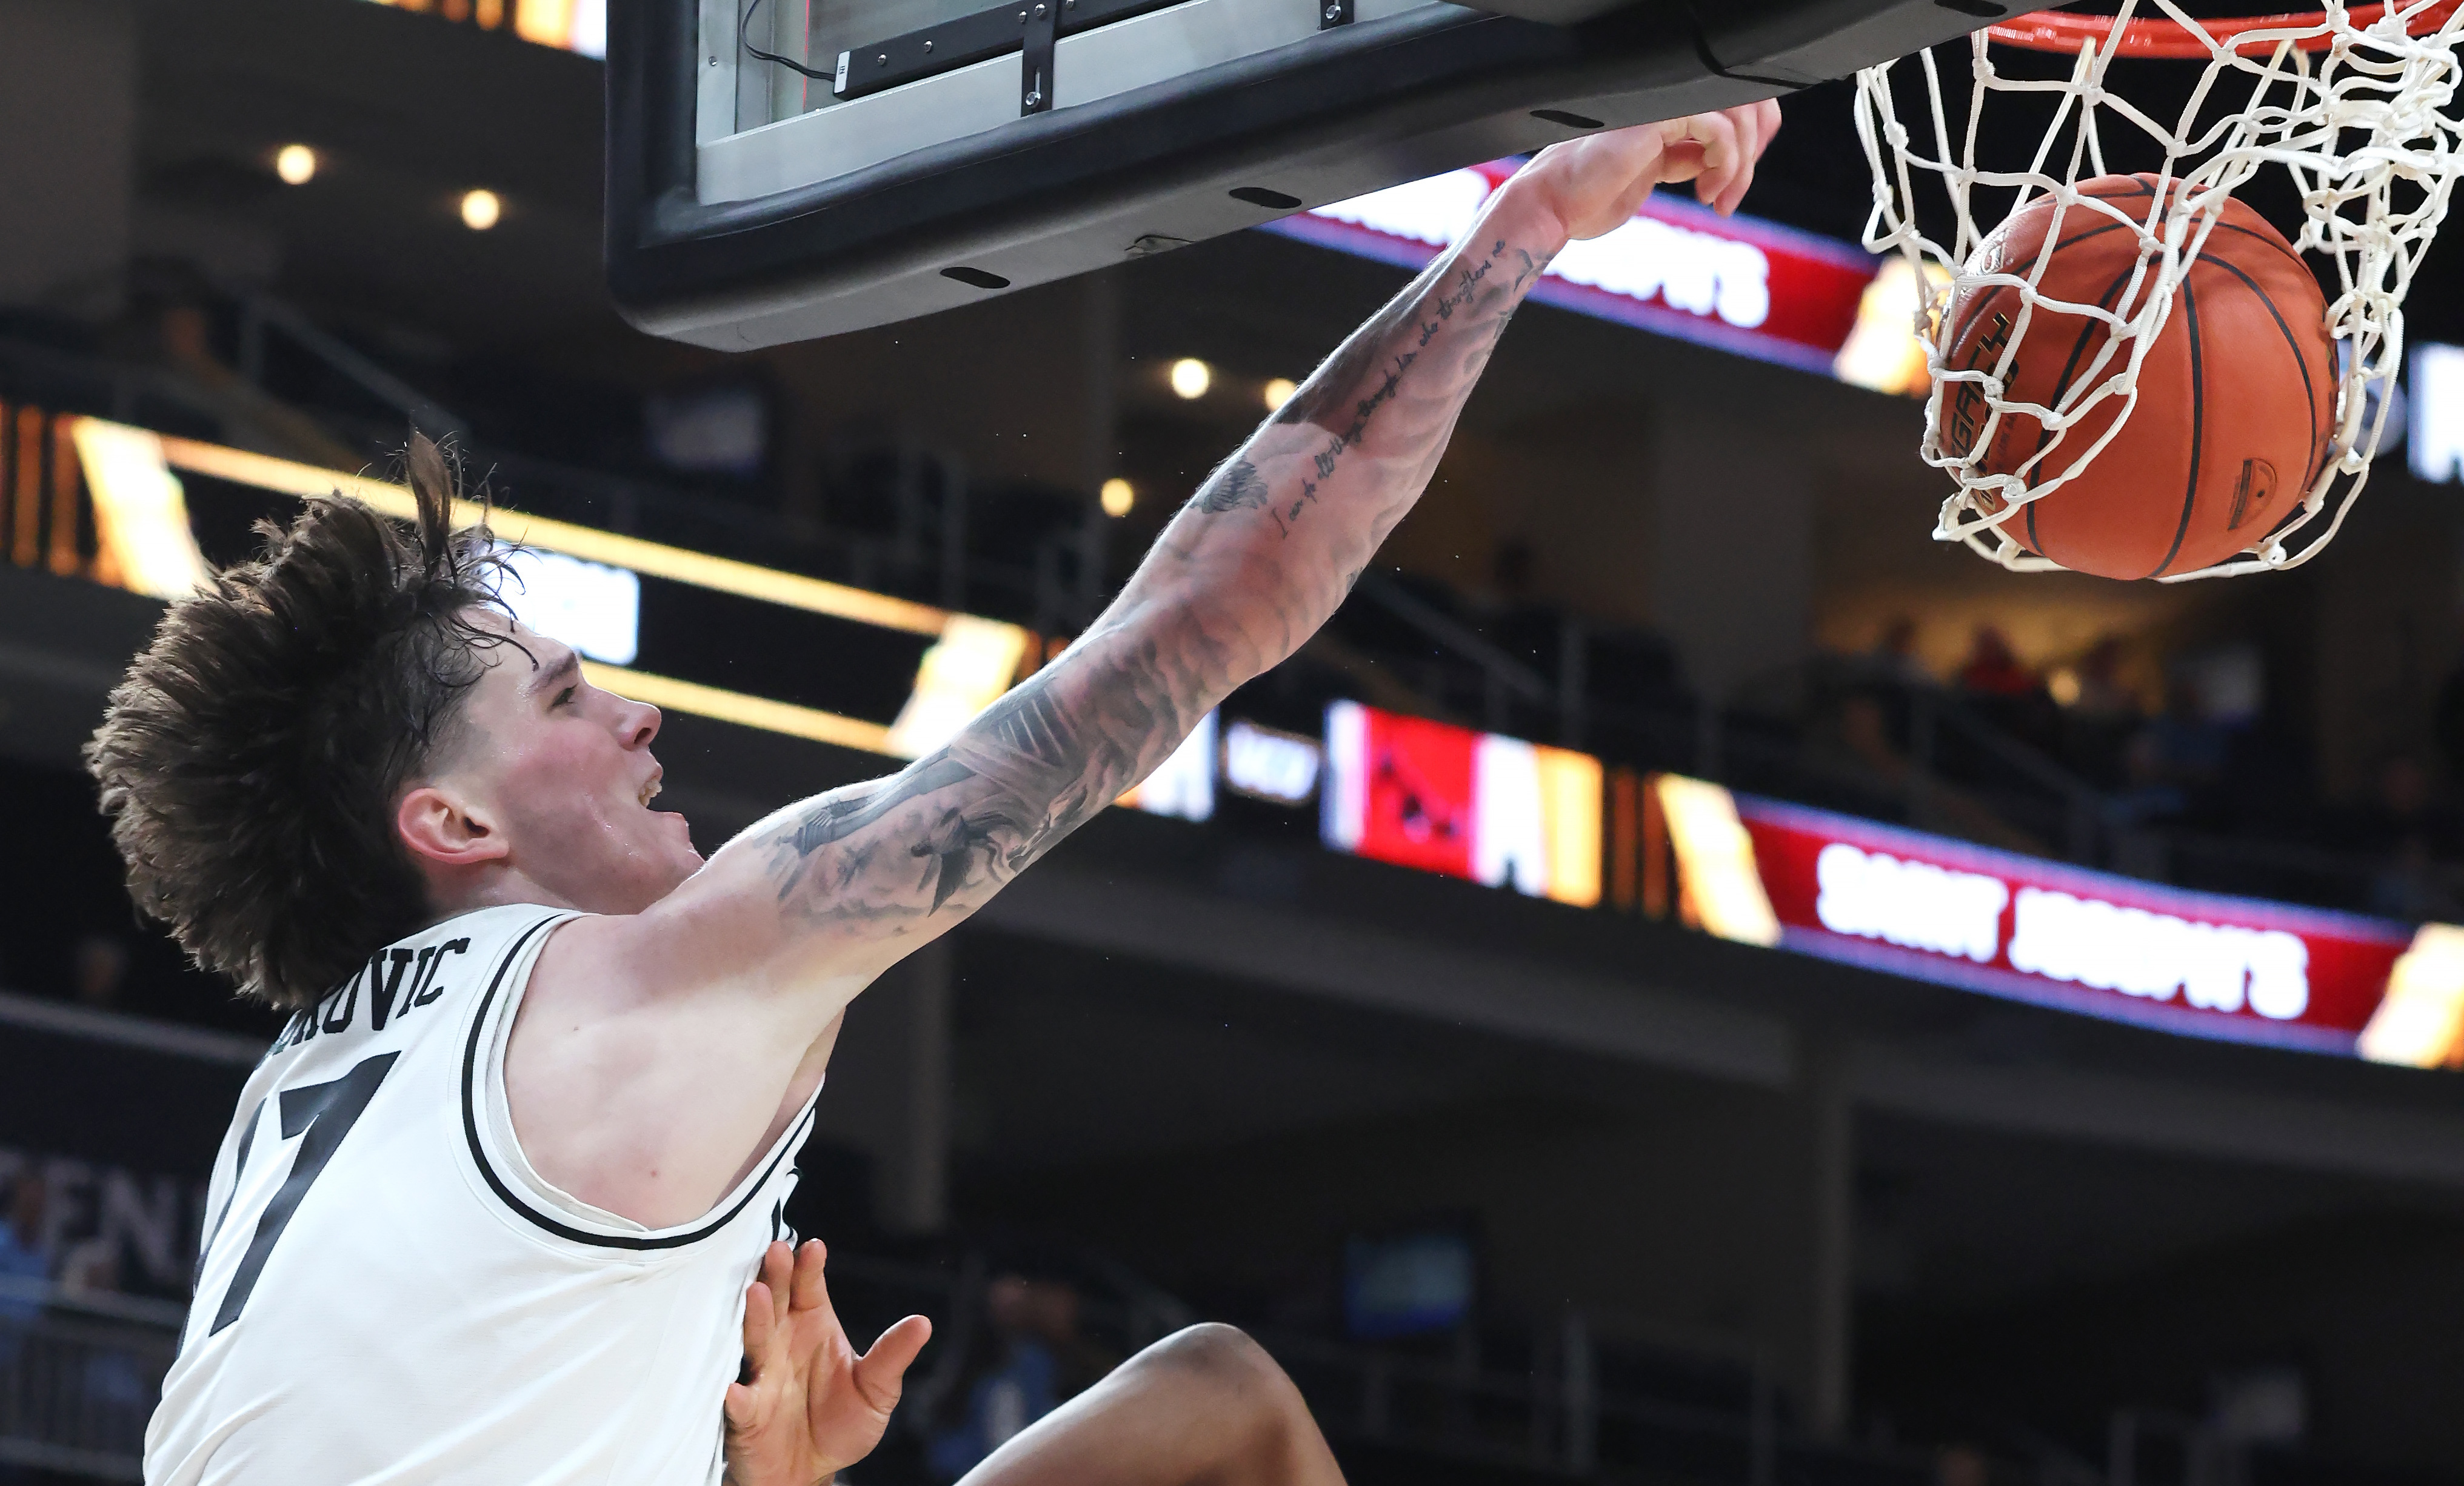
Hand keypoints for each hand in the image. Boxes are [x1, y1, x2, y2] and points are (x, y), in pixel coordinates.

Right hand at [724, 1239, 933, 1485]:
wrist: (811, 1472)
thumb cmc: (841, 1423)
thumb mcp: (877, 1390)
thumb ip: (891, 1357)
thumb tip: (923, 1323)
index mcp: (812, 1326)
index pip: (809, 1288)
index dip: (809, 1268)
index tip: (813, 1247)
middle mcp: (782, 1341)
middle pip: (777, 1302)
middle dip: (776, 1277)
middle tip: (777, 1251)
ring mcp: (761, 1374)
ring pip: (755, 1339)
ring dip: (754, 1317)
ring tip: (755, 1294)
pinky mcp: (747, 1413)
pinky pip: (741, 1402)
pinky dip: (738, 1394)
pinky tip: (737, 1387)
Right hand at [1513, 101, 1784, 238]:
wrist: (1553, 206)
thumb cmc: (1590, 198)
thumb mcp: (1654, 174)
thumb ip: (1688, 158)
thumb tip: (1726, 161)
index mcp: (1664, 105)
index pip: (1732, 102)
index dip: (1750, 139)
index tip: (1734, 182)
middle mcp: (1666, 97)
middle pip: (1744, 100)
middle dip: (1751, 153)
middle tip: (1732, 197)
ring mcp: (1662, 103)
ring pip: (1736, 115)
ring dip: (1740, 166)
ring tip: (1719, 200)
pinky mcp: (1659, 116)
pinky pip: (1718, 130)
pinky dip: (1725, 165)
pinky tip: (1705, 192)